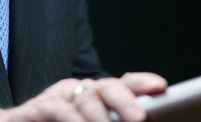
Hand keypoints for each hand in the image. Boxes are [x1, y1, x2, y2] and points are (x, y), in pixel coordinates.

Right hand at [0, 72, 166, 121]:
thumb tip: (137, 120)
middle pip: (108, 86)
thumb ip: (110, 121)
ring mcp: (59, 96)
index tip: (161, 86)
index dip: (141, 83)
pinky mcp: (40, 107)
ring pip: (87, 98)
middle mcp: (79, 91)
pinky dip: (75, 121)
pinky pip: (61, 110)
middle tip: (139, 118)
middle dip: (126, 100)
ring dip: (101, 118)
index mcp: (95, 96)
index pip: (123, 83)